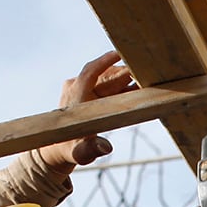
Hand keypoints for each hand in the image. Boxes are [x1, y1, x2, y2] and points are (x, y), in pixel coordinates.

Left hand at [39, 51, 136, 172]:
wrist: (59, 146)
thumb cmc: (70, 150)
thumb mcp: (80, 153)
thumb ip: (91, 149)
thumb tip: (106, 147)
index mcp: (75, 97)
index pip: (89, 73)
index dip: (104, 62)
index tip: (119, 54)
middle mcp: (77, 88)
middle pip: (105, 76)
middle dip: (125, 74)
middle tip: (146, 73)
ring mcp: (82, 89)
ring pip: (109, 80)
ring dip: (127, 80)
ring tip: (146, 81)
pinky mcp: (89, 92)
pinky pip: (109, 86)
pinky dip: (123, 87)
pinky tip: (139, 88)